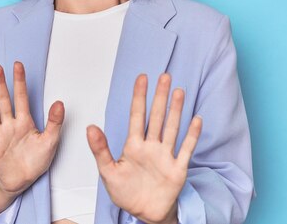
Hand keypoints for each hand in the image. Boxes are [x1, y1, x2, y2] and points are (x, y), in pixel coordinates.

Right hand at [0, 62, 63, 212]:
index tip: (17, 65)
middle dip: (1, 84)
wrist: (22, 181)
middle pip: (5, 101)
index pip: (22, 97)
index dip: (20, 81)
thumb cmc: (36, 160)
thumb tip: (60, 102)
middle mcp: (10, 125)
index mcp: (25, 122)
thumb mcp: (50, 141)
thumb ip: (55, 122)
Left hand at [86, 73, 202, 223]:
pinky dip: (191, 135)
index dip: (139, 97)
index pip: (137, 116)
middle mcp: (151, 147)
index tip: (142, 78)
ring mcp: (165, 156)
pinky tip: (196, 120)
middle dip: (160, 97)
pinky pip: (186, 149)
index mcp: (133, 146)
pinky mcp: (177, 169)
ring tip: (179, 92)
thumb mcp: (108, 172)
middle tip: (164, 76)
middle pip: (157, 117)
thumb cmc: (126, 193)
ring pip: (172, 128)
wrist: (145, 213)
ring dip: (176, 110)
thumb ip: (100, 149)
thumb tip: (90, 127)